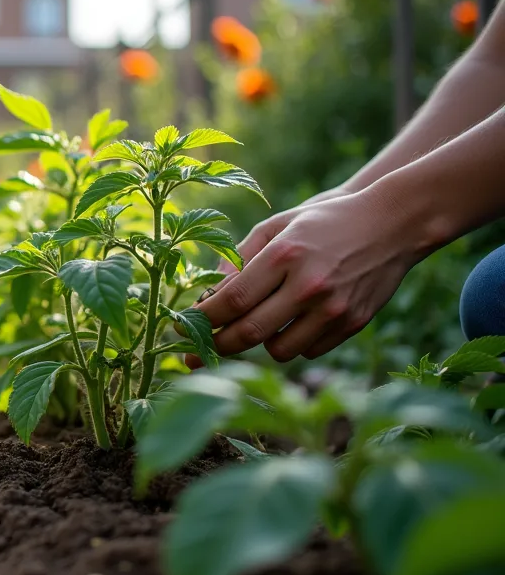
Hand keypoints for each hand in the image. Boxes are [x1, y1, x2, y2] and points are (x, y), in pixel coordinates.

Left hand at [187, 187, 420, 366]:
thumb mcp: (277, 225)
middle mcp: (309, 285)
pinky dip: (293, 343)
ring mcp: (334, 308)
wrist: (394, 224)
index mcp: (284, 255)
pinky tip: (293, 323)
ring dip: (258, 344)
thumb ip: (238, 258)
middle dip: (215, 346)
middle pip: (248, 332)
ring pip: (277, 350)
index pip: (231, 300)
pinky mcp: (354, 324)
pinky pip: (308, 351)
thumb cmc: (324, 221)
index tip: (180, 328)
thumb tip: (206, 297)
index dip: (201, 320)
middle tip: (194, 353)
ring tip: (256, 325)